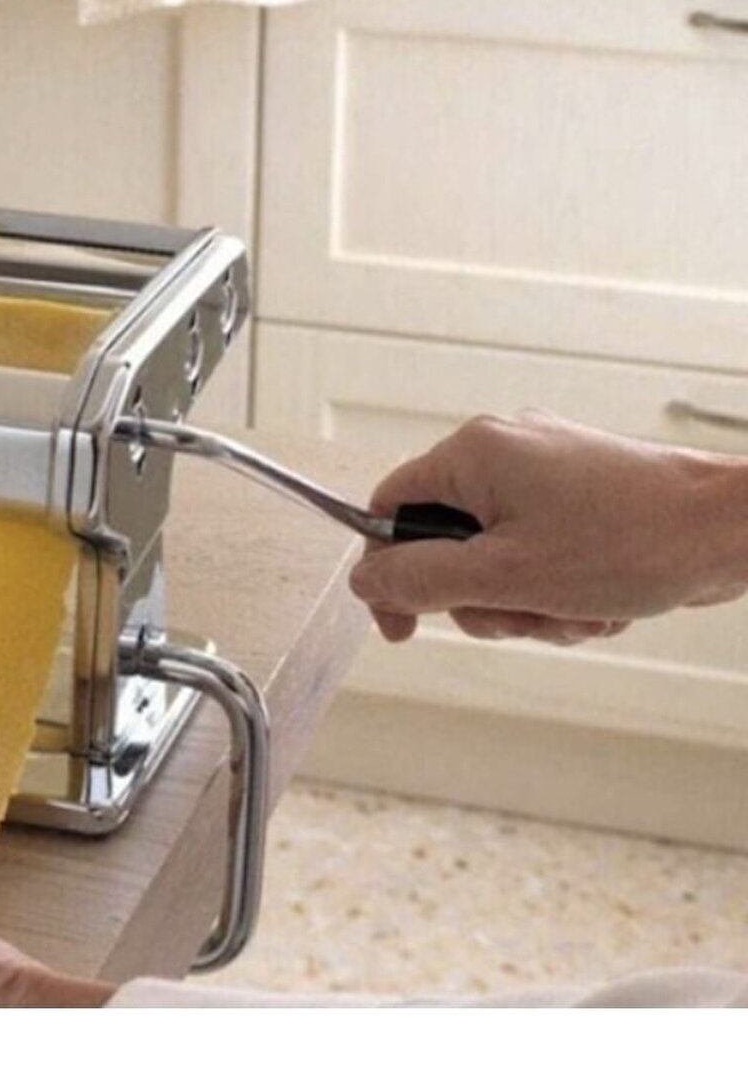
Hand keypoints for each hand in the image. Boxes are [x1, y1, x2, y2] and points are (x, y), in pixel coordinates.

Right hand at [349, 411, 747, 644]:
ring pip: (499, 559)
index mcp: (474, 454)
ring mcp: (547, 471)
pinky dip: (561, 589)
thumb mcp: (506, 577)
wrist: (727, 530)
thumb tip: (364, 579)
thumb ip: (422, 579)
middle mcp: (505, 450)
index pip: (391, 507)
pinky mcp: (582, 494)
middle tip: (526, 615)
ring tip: (577, 611)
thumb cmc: (630, 542)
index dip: (389, 573)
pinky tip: (600, 603)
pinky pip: (541, 554)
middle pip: (448, 543)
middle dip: (485, 599)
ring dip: (530, 603)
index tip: (404, 627)